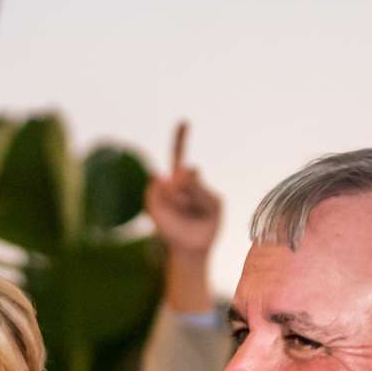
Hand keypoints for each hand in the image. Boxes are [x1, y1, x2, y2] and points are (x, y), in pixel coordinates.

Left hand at [145, 122, 222, 258]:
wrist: (189, 249)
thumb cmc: (170, 229)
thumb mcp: (155, 210)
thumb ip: (156, 191)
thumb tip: (171, 175)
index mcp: (175, 184)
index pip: (178, 156)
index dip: (180, 139)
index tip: (184, 122)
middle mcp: (190, 184)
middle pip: (184, 173)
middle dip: (177, 187)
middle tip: (182, 191)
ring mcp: (204, 191)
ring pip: (193, 184)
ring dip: (185, 200)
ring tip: (185, 214)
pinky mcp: (216, 201)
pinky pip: (203, 196)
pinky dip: (196, 205)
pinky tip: (198, 217)